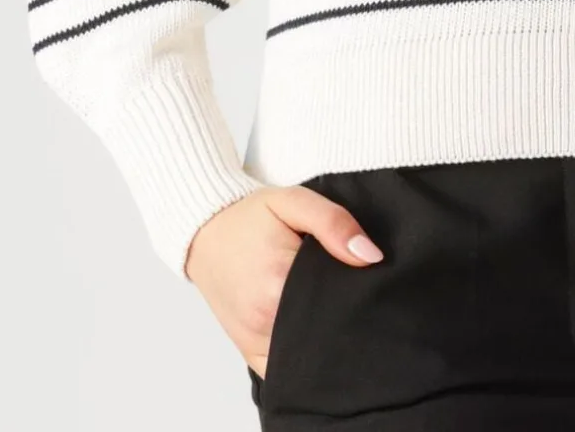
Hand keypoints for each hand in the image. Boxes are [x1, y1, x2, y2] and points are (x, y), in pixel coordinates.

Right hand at [183, 183, 384, 377]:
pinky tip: (318, 336)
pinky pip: (290, 372)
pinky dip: (307, 360)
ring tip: (337, 311)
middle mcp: (268, 323)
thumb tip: (370, 256)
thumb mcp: (292, 201)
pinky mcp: (253, 356)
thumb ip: (333, 223)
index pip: (342, 301)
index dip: (362, 292)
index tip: (369, 280)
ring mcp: (259, 344)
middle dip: (348, 317)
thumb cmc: (248, 218)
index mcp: (280, 284)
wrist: (203, 235)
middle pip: (329, 332)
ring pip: (312, 356)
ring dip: (329, 340)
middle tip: (355, 293)